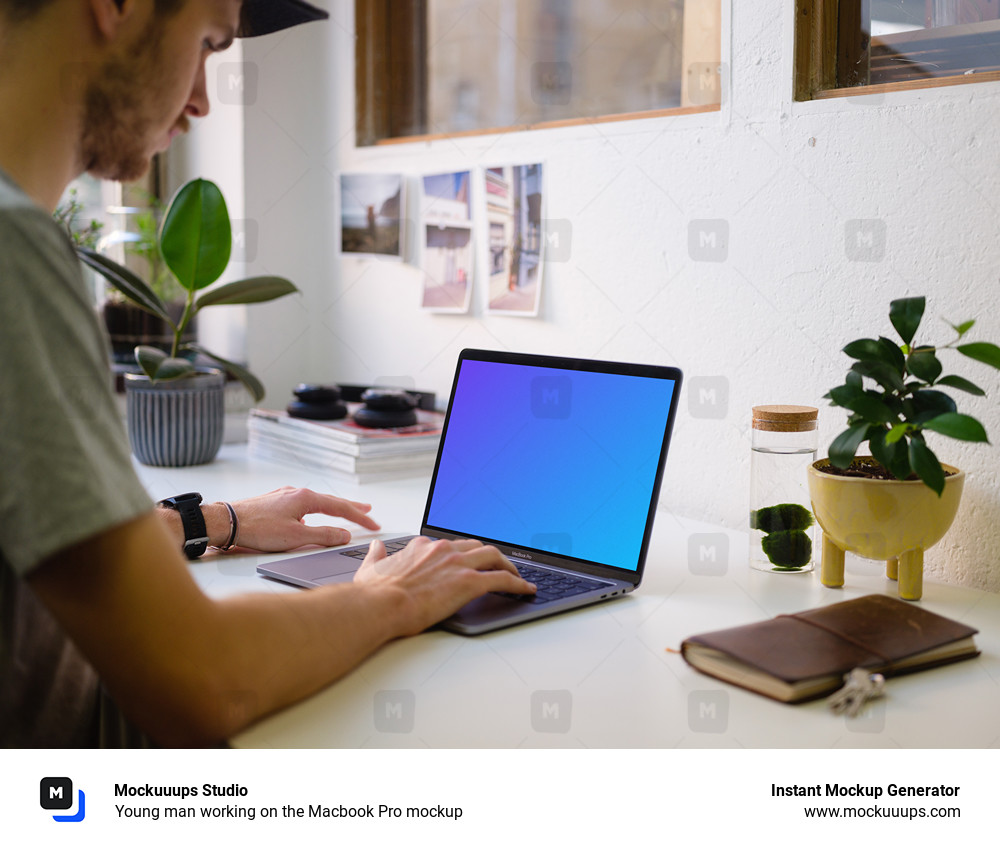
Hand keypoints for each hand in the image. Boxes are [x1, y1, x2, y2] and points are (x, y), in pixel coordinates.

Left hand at [218, 486, 380, 551]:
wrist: (225, 522)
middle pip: (331, 500)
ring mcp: (284, 496)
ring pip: (315, 502)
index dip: (360, 517)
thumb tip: (344, 535)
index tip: (374, 523)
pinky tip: (310, 518)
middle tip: (367, 509)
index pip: (341, 507)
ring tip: (343, 512)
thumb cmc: (257, 529)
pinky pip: (302, 505)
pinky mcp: (273, 503)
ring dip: (332, 508)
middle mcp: (296, 493)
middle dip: (351, 507)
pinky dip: (315, 510)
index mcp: (306, 498)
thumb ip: (323, 536)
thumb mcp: (296, 537)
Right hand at [354, 536, 535, 633]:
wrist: (380, 605)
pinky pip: (502, 579)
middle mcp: (443, 549)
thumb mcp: (371, 568)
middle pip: (476, 546)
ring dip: (507, 564)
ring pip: (493, 556)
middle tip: (496, 565)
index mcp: (422, 547)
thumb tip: (375, 546)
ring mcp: (458, 564)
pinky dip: (517, 583)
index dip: (461, 553)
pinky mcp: (470, 582)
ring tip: (515, 575)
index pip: (449, 545)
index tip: (465, 560)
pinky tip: (525, 589)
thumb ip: (376, 555)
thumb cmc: (375, 594)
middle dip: (488, 555)